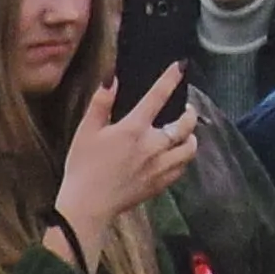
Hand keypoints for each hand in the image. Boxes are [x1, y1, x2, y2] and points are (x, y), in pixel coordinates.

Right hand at [55, 62, 197, 259]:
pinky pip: (182, 169)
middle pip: (185, 125)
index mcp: (134, 129)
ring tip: (185, 132)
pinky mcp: (159, 185)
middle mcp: (152, 146)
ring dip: (191, 137)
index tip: (182, 66)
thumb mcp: (86, 130)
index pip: (158, 96)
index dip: (171, 78)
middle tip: (185, 108)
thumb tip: (112, 76)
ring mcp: (159, 168)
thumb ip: (101, 102)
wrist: (87, 206)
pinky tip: (175, 155)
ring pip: (189, 149)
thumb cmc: (83, 166)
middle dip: (189, 112)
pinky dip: (183, 158)